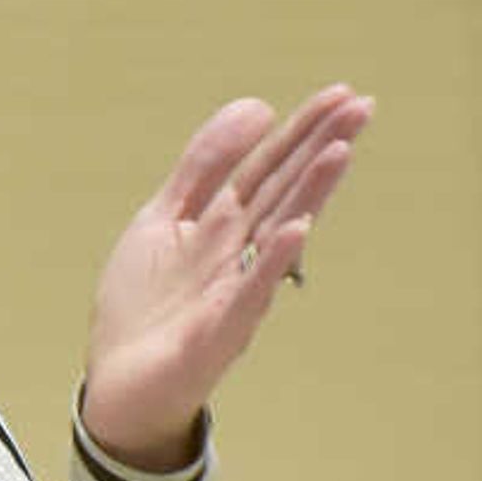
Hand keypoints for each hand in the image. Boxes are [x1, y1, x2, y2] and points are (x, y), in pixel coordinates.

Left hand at [80, 84, 371, 468]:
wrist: (118, 387)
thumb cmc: (143, 305)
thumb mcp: (164, 217)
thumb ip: (204, 165)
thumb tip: (259, 105)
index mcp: (225, 224)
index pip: (270, 167)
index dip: (302, 130)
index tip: (343, 93)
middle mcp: (239, 254)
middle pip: (284, 191)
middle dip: (321, 149)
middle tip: (363, 106)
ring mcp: (234, 291)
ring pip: (276, 234)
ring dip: (309, 192)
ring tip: (341, 152)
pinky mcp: (218, 332)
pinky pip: (249, 292)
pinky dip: (271, 262)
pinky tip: (296, 229)